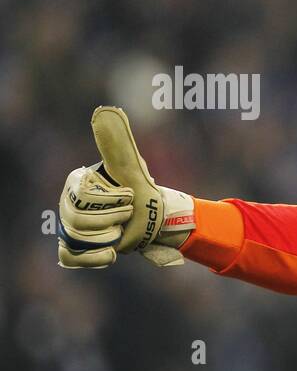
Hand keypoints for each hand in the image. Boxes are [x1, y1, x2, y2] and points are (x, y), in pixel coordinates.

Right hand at [57, 106, 195, 268]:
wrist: (154, 220)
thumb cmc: (142, 192)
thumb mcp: (131, 168)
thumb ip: (117, 143)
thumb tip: (105, 111)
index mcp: (75, 184)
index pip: (82, 197)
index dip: (111, 200)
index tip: (130, 197)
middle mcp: (68, 205)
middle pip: (78, 221)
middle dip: (112, 219)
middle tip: (128, 215)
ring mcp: (71, 227)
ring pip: (79, 239)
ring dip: (108, 236)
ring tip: (121, 229)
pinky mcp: (77, 249)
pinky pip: (71, 258)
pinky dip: (93, 258)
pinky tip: (111, 253)